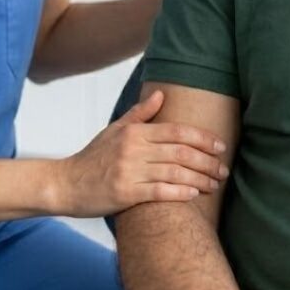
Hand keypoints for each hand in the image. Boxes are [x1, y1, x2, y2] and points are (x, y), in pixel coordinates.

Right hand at [55, 90, 228, 216]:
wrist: (66, 183)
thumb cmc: (93, 157)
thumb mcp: (114, 130)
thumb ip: (140, 114)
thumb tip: (161, 94)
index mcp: (134, 132)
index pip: (176, 131)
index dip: (202, 138)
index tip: (220, 145)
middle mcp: (133, 149)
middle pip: (180, 152)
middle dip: (207, 160)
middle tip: (224, 168)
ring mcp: (130, 171)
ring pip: (174, 172)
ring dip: (199, 178)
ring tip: (215, 184)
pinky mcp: (126, 194)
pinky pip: (160, 192)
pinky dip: (180, 192)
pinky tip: (194, 195)